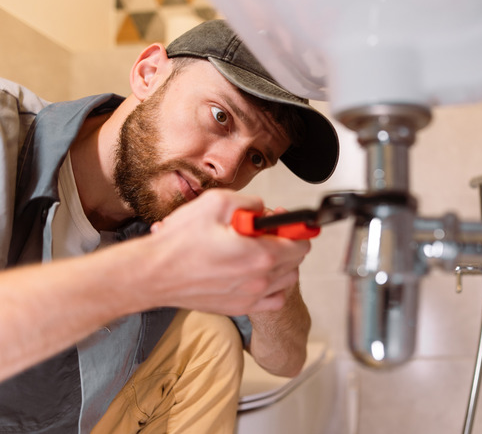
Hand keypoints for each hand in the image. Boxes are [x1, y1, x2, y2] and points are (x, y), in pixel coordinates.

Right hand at [139, 189, 310, 314]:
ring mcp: (251, 297)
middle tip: (264, 232)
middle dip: (286, 242)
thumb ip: (249, 202)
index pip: (301, 242)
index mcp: (260, 254)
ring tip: (258, 251)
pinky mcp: (240, 308)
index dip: (295, 227)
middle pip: (296, 260)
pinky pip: (274, 300)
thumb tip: (262, 208)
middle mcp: (260, 279)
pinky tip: (256, 274)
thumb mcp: (216, 203)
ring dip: (281, 263)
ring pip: (287, 279)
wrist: (152, 274)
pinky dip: (272, 287)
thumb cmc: (179, 243)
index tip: (285, 222)